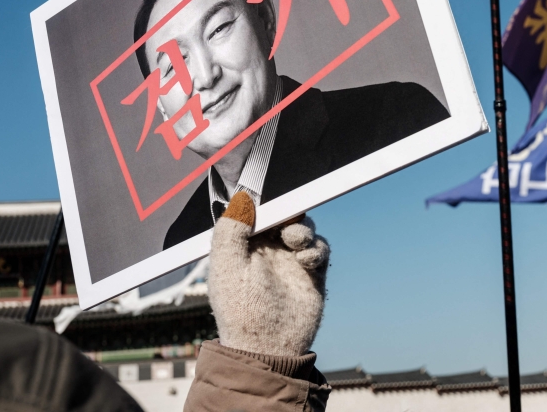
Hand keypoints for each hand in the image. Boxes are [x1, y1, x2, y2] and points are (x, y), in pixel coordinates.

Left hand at [207, 192, 329, 356]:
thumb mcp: (227, 267)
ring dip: (302, 228)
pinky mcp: (312, 273)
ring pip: (303, 228)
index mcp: (242, 246)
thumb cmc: (240, 312)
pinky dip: (316, 248)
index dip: (264, 202)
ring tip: (296, 241)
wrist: (269, 349)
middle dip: (289, 211)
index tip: (272, 196)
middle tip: (287, 219)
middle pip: (284, 215)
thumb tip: (243, 197)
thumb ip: (230, 230)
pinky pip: (319, 248)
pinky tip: (306, 261)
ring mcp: (290, 261)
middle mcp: (266, 250)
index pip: (255, 212)